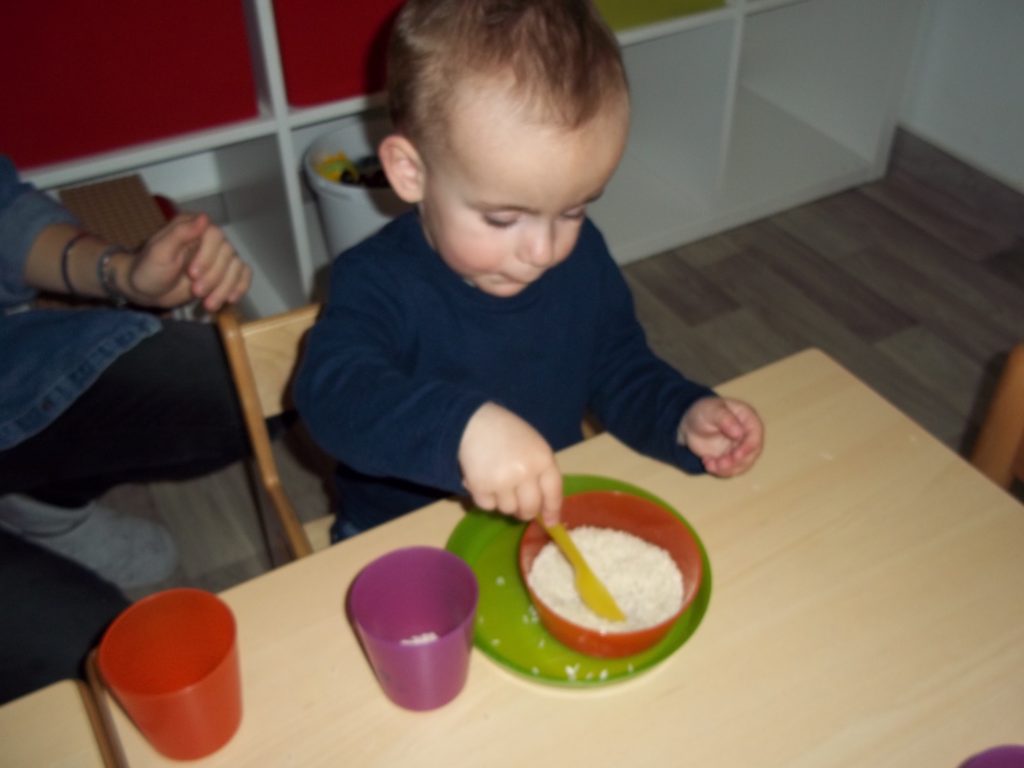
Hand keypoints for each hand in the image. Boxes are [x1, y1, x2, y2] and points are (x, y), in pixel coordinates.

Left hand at [126, 213, 250, 310]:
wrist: (147, 290)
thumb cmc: (148, 269)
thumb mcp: (159, 252)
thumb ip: (181, 233)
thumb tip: (204, 218)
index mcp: (193, 227)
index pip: (215, 236)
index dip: (208, 256)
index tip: (192, 275)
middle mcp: (210, 239)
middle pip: (228, 254)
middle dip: (214, 277)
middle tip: (196, 292)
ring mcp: (219, 256)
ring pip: (237, 267)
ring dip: (225, 288)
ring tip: (208, 305)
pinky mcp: (224, 273)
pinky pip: (243, 275)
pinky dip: (240, 287)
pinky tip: (230, 300)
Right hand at [458, 403, 562, 524]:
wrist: (474, 422)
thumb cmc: (507, 432)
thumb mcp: (534, 445)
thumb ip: (541, 471)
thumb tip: (544, 506)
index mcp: (543, 459)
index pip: (553, 493)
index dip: (552, 511)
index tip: (550, 522)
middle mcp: (525, 472)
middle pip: (530, 508)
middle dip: (525, 511)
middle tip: (519, 505)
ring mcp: (503, 481)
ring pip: (508, 509)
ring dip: (503, 501)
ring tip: (497, 481)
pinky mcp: (481, 486)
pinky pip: (487, 506)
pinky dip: (485, 498)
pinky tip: (483, 480)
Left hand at [679, 397, 763, 476]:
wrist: (692, 425)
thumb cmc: (704, 412)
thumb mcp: (711, 412)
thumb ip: (725, 419)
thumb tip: (739, 433)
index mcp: (748, 419)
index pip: (755, 435)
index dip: (748, 447)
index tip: (736, 455)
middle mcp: (749, 435)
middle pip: (751, 453)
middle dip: (736, 462)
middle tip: (719, 464)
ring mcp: (742, 448)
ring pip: (742, 465)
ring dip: (727, 469)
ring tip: (709, 464)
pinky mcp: (733, 459)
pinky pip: (732, 470)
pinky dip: (720, 471)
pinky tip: (707, 463)